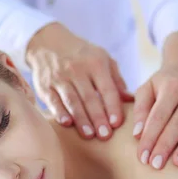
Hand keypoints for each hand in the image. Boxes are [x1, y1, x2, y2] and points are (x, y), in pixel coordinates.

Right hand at [26, 22, 132, 139]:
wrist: (48, 43)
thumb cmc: (81, 55)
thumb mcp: (102, 59)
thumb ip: (116, 80)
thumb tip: (132, 100)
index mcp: (96, 63)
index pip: (107, 88)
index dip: (112, 106)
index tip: (116, 123)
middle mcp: (77, 70)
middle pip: (89, 97)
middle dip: (97, 117)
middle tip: (105, 135)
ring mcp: (59, 78)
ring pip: (72, 100)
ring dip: (81, 118)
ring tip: (89, 135)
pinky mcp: (45, 86)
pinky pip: (53, 100)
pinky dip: (59, 112)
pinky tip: (67, 123)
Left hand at [132, 32, 177, 168]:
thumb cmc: (162, 84)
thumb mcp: (147, 88)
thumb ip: (140, 109)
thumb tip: (137, 134)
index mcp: (172, 87)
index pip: (158, 116)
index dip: (149, 137)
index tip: (141, 155)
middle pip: (176, 126)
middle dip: (165, 146)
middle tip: (154, 165)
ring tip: (177, 164)